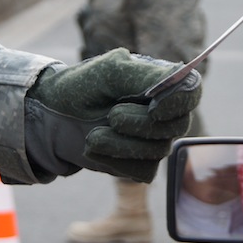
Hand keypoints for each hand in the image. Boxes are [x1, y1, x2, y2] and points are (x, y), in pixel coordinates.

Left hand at [24, 48, 201, 181]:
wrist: (50, 118)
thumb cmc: (80, 87)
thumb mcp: (110, 72)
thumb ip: (147, 74)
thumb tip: (182, 80)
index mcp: (161, 82)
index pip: (192, 92)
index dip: (179, 103)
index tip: (154, 107)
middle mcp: (164, 111)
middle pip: (177, 125)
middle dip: (140, 124)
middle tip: (111, 115)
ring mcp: (153, 139)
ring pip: (158, 150)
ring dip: (121, 143)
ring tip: (94, 133)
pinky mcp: (140, 163)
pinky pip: (143, 171)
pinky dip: (116, 161)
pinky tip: (96, 148)